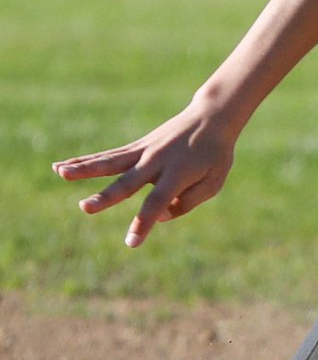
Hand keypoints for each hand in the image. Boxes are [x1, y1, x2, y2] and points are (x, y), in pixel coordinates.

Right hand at [53, 103, 240, 246]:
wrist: (211, 117)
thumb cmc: (215, 155)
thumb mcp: (214, 181)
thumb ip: (187, 202)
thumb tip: (157, 217)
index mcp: (179, 172)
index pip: (157, 202)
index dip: (144, 223)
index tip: (132, 242)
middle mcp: (157, 161)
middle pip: (128, 182)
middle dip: (107, 197)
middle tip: (85, 208)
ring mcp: (144, 151)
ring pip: (110, 162)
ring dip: (84, 168)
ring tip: (61, 173)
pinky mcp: (136, 146)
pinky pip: (108, 156)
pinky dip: (85, 160)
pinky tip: (60, 166)